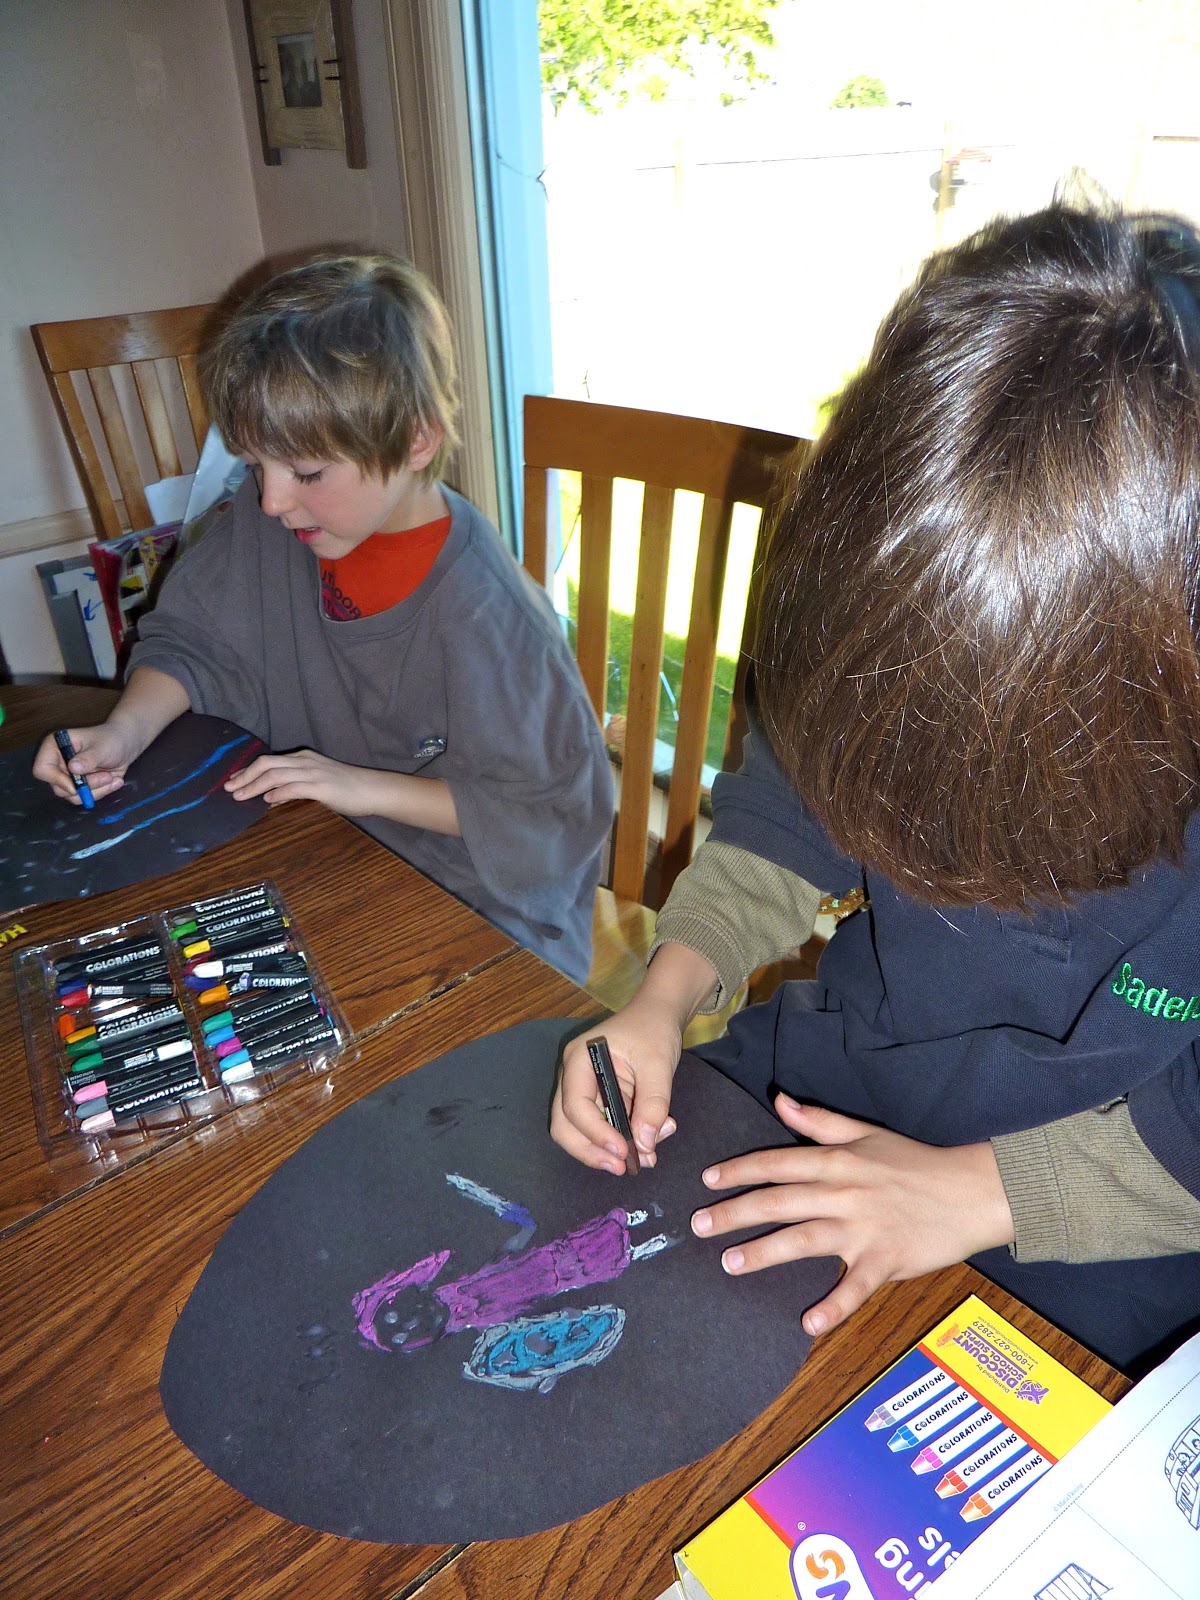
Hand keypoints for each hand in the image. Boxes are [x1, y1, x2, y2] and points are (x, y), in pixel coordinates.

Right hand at [32, 722, 142, 803]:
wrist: (126, 745)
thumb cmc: (112, 740)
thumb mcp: (102, 747)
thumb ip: (88, 758)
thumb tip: (73, 769)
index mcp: (54, 747)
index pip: (42, 769)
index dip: (56, 780)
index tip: (76, 785)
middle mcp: (57, 763)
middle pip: (59, 787)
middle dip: (86, 786)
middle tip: (107, 777)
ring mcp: (68, 776)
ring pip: (73, 796)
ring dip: (96, 790)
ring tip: (112, 777)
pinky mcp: (79, 786)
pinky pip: (85, 798)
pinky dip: (101, 792)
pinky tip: (114, 781)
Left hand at [224, 749, 381, 813]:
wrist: (372, 789)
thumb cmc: (346, 788)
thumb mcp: (316, 782)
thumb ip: (294, 786)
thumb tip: (272, 794)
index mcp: (302, 758)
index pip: (268, 760)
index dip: (248, 770)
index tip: (234, 780)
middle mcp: (304, 761)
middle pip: (266, 764)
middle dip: (244, 776)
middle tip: (229, 788)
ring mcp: (312, 773)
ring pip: (275, 775)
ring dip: (254, 786)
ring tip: (240, 796)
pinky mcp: (321, 787)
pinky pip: (293, 787)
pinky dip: (277, 793)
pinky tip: (268, 800)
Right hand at [551, 995, 681, 1175]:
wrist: (658, 1015)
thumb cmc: (653, 1030)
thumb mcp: (658, 1063)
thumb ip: (653, 1103)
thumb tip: (645, 1143)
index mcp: (579, 1060)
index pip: (574, 1105)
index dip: (595, 1133)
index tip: (623, 1151)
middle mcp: (572, 1078)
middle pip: (565, 1126)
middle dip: (591, 1151)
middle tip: (622, 1167)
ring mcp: (583, 1090)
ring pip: (579, 1133)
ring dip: (606, 1151)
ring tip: (644, 1158)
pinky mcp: (598, 1101)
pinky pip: (601, 1129)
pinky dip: (620, 1142)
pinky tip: (648, 1144)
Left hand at [691, 1095, 1015, 1336]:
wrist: (971, 1191)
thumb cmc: (916, 1162)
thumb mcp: (866, 1133)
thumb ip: (819, 1121)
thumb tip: (780, 1101)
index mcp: (837, 1161)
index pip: (777, 1163)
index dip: (739, 1171)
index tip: (707, 1181)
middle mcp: (843, 1192)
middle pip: (779, 1201)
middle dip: (735, 1212)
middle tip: (699, 1225)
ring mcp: (864, 1227)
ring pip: (804, 1239)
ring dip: (764, 1252)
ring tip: (730, 1263)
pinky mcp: (886, 1259)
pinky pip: (855, 1287)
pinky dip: (833, 1306)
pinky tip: (807, 1322)